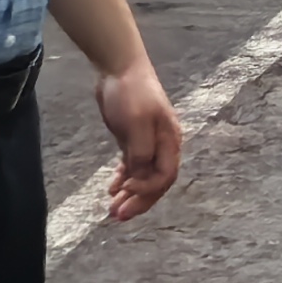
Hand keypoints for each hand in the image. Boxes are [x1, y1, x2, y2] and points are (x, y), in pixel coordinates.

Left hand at [95, 56, 183, 221]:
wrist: (119, 66)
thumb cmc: (131, 92)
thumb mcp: (136, 121)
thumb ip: (140, 151)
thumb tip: (138, 176)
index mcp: (169, 141)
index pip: (164, 176)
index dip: (147, 189)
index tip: (125, 191)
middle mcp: (162, 145)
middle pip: (155, 182)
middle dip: (139, 201)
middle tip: (118, 216)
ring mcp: (148, 142)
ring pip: (142, 177)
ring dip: (130, 195)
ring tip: (113, 211)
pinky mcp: (133, 139)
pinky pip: (132, 167)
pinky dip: (124, 179)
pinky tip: (112, 188)